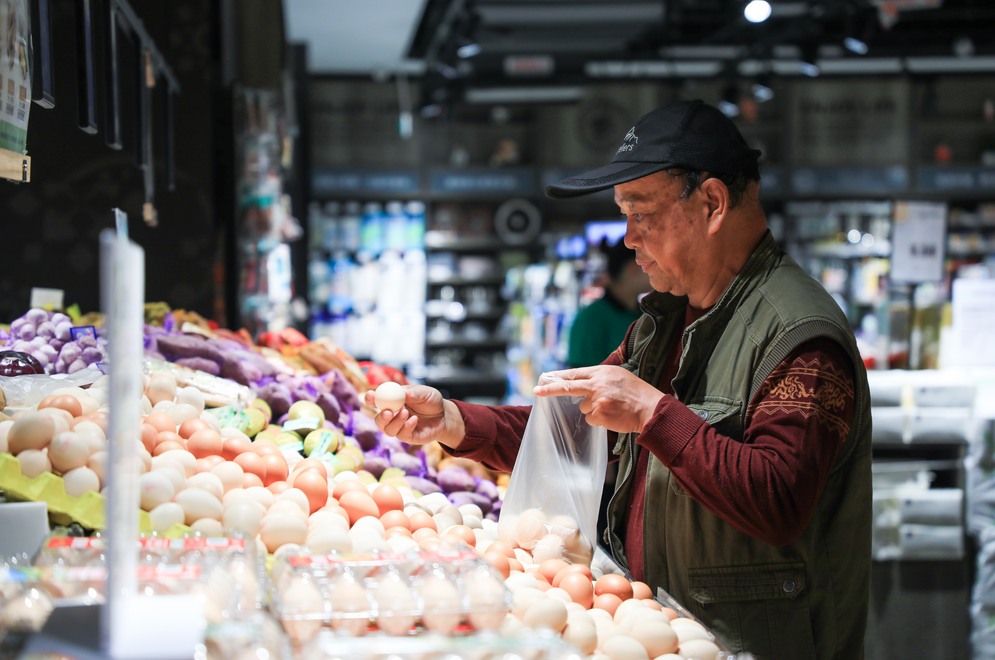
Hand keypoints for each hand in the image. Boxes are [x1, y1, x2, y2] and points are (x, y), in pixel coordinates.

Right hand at [364, 384, 465, 448]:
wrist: (445, 416)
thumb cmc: (432, 401)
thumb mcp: (425, 393)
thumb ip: (414, 393)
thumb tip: (403, 393)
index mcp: (393, 401)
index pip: (376, 401)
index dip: (370, 399)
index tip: (371, 395)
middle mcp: (393, 415)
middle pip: (378, 419)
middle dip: (380, 416)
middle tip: (388, 411)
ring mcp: (400, 427)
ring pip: (388, 430)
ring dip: (395, 422)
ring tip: (406, 413)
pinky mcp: (408, 437)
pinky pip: (401, 435)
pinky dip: (406, 427)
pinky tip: (415, 420)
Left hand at [532, 365, 664, 434]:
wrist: (651, 409)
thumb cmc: (637, 393)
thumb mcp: (619, 377)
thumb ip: (600, 378)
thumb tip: (581, 384)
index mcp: (602, 372)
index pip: (575, 373)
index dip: (558, 376)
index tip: (543, 377)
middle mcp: (597, 384)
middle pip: (568, 386)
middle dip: (550, 389)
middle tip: (536, 390)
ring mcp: (597, 399)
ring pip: (583, 408)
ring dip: (593, 410)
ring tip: (611, 408)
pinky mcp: (599, 414)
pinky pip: (591, 419)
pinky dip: (599, 420)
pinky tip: (612, 416)